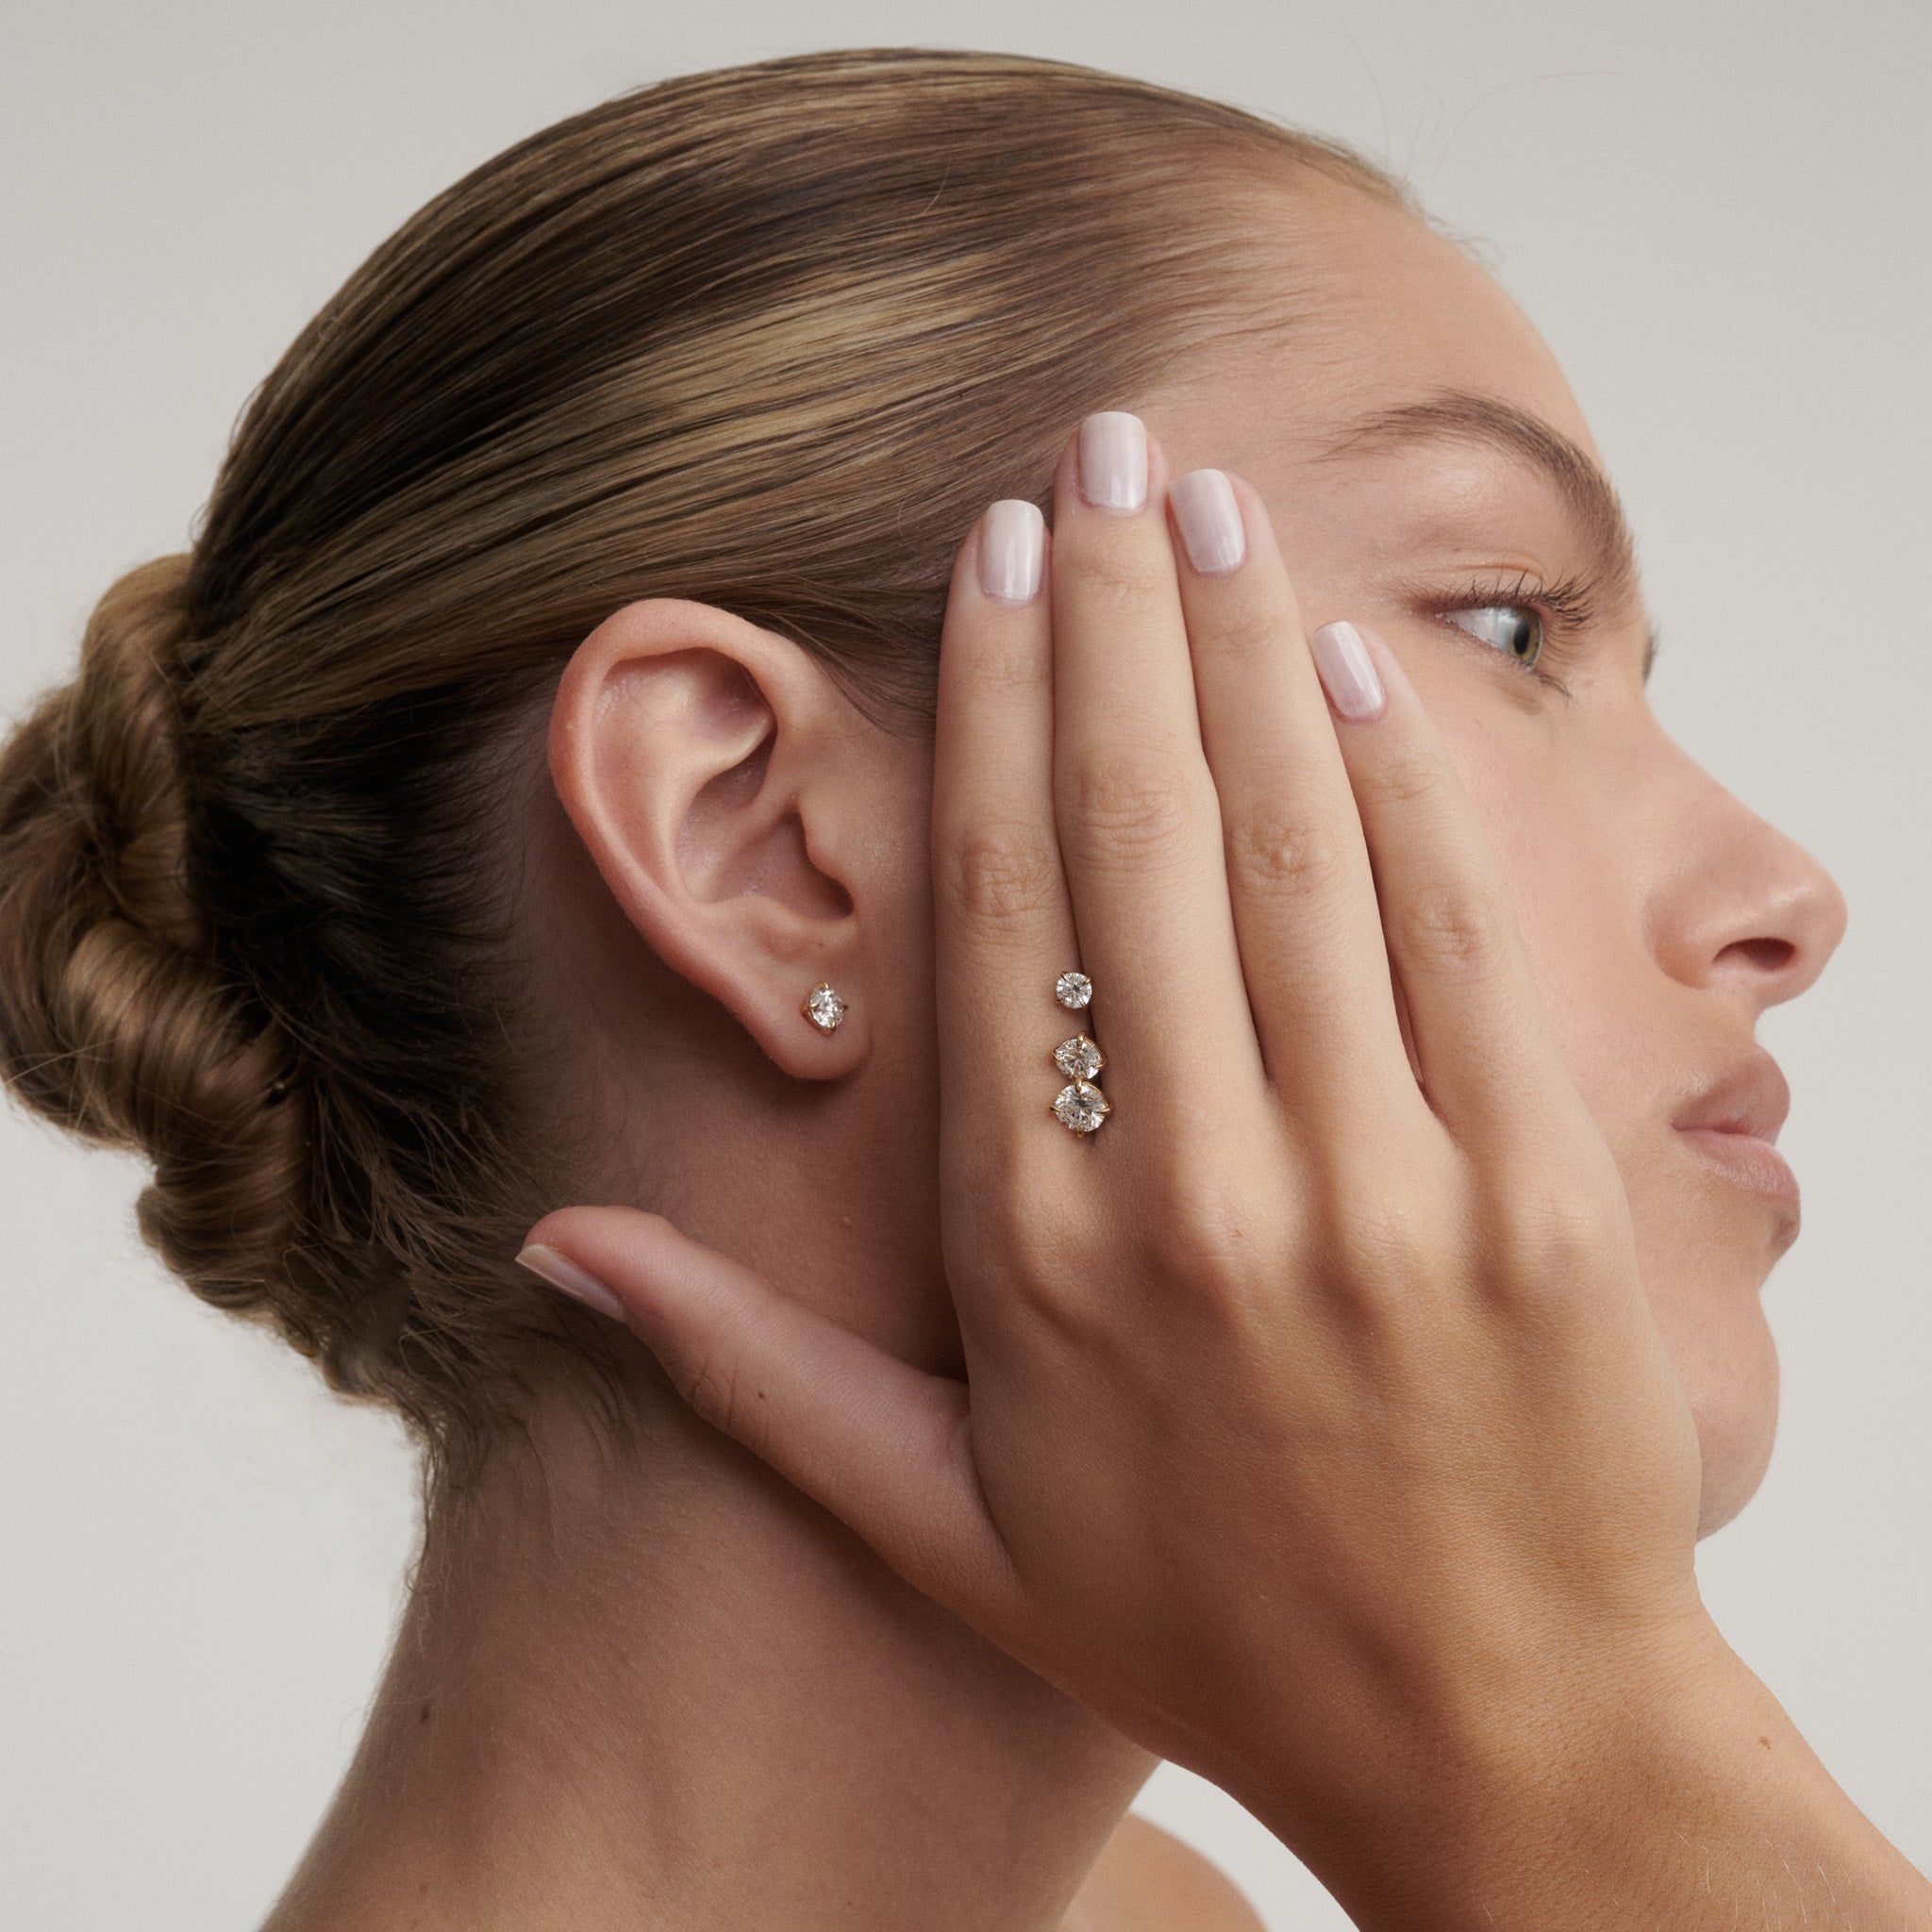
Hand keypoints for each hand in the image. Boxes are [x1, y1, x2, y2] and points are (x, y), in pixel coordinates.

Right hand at [523, 415, 1927, 1925]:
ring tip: (1214, 499)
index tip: (996, 562)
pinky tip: (1358, 668)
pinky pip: (1448, 944)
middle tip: (1102, 444)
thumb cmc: (1206, 1629)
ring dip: (1247, 652)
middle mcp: (1193, 1192)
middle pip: (1139, 836)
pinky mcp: (1528, 1195)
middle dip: (1117, 614)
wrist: (1491, 1740)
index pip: (1002, 916)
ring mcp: (1374, 1187)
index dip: (992, 714)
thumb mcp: (945, 1528)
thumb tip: (553, 1252)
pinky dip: (1401, 789)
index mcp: (1037, 1255)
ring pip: (1291, 853)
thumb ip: (742, 1374)